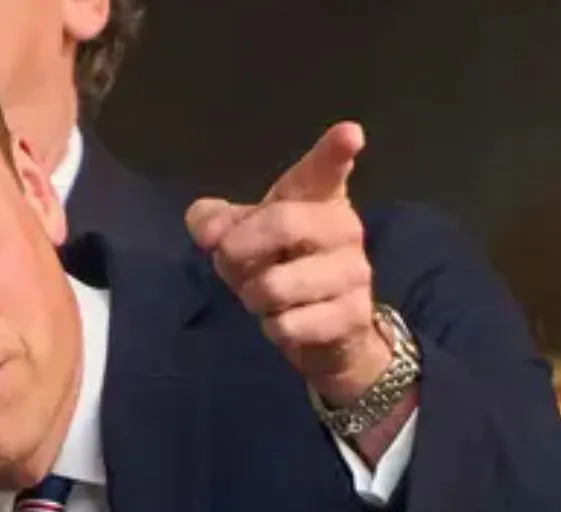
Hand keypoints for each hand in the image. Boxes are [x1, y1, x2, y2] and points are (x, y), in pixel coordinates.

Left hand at [185, 122, 388, 402]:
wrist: (329, 326)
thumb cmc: (282, 264)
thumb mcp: (244, 237)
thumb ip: (217, 223)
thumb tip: (206, 230)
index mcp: (318, 197)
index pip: (326, 169)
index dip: (335, 151)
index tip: (349, 134)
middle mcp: (344, 227)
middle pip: (283, 223)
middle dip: (238, 250)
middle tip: (232, 261)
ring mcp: (354, 271)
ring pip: (275, 285)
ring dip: (254, 298)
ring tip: (268, 296)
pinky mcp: (352, 315)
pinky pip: (288, 325)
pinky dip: (274, 329)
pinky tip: (289, 322)